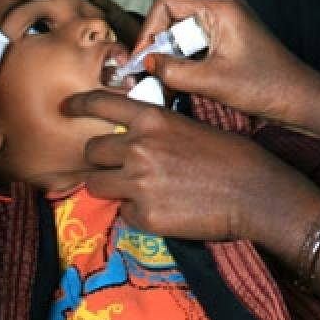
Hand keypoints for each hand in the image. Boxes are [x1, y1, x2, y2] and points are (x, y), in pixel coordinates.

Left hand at [70, 91, 319, 253]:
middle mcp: (138, 148)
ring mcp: (138, 183)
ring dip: (112, 187)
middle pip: (91, 151)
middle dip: (101, 160)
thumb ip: (154, 131)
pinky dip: (138, 213)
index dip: (78, 104)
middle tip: (121, 167)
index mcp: (152, 119)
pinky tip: (166, 209)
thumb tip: (131, 142)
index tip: (65, 106)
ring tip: (143, 190)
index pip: (102, 103)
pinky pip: (124, 214)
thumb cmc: (231, 156)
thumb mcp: (189, 127)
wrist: (255, 191)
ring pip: (96, 185)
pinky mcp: (145, 216)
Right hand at [135, 0, 319, 126]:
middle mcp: (224, 9)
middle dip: (158, 47)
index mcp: (222, 8)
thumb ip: (173, 71)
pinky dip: (186, 62)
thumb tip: (145, 63)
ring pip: (184, 34)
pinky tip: (180, 84)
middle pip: (174, 18)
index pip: (167, 4)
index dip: (148, 30)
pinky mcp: (231, 39)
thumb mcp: (212, 81)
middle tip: (147, 76)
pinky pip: (198, 44)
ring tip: (163, 85)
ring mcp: (229, 23)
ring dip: (171, 58)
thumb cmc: (266, 87)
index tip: (141, 59)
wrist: (301, 100)